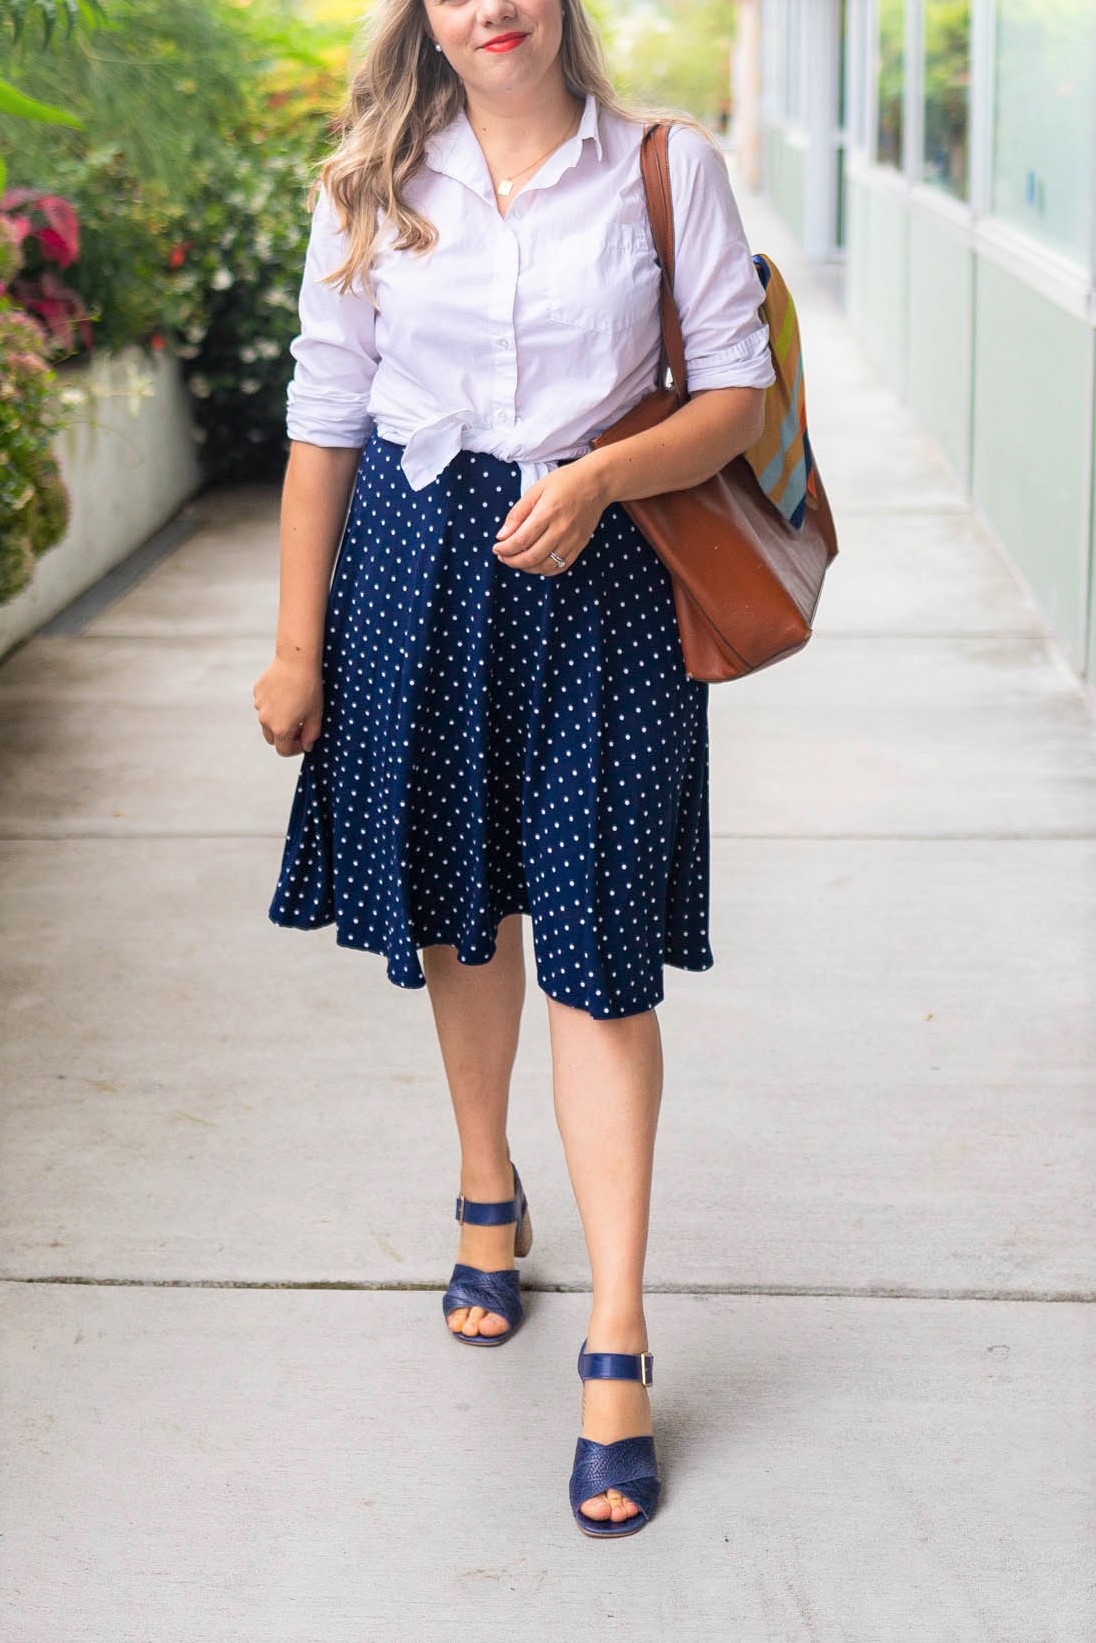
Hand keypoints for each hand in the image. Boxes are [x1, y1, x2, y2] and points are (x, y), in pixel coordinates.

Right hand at [252, 655, 322, 756]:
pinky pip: (264, 704)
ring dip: (278, 720)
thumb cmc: (309, 688)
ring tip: (294, 706)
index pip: (283, 750)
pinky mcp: (257, 692)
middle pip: (273, 738)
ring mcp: (259, 705)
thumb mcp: (316, 715)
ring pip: (267, 720)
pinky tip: (286, 693)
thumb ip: (311, 734)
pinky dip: (273, 705)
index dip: (296, 749)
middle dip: (285, 736)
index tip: (304, 741)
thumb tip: (307, 746)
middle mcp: (265, 720)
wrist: (296, 661)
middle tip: (300, 726)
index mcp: (280, 729)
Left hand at [492, 457, 608, 575]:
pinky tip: (535, 563)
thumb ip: (518, 513)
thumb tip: (502, 536)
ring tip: (517, 560)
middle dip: (512, 561)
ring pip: (545, 566)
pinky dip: (544, 570)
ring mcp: (572, 540)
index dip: (505, 549)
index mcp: (547, 513)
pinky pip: (560, 567)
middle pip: (531, 557)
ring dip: (526, 567)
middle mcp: (561, 530)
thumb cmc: (565, 482)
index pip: (521, 541)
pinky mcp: (580, 546)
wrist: (597, 483)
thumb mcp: (536, 489)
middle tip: (503, 556)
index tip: (496, 548)